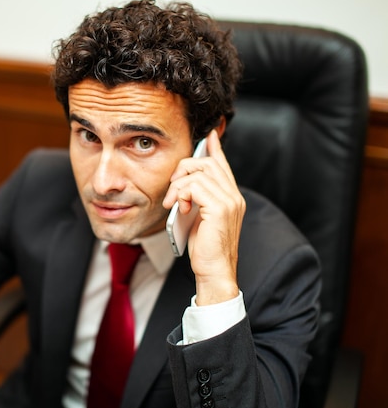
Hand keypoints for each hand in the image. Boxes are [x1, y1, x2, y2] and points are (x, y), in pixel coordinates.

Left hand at [163, 129, 245, 305]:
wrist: (214, 271)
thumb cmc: (205, 249)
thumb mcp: (199, 217)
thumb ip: (197, 199)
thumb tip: (185, 184)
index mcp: (231, 197)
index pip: (223, 165)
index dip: (215, 148)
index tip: (209, 136)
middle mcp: (234, 196)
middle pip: (207, 163)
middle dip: (184, 169)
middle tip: (173, 189)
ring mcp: (229, 201)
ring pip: (199, 172)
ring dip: (179, 185)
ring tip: (173, 203)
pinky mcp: (220, 209)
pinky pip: (195, 186)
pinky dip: (181, 194)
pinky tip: (179, 208)